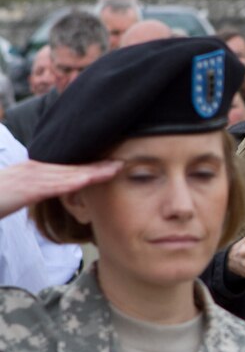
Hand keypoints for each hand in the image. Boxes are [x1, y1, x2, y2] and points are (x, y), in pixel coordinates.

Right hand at [0, 159, 121, 218]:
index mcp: (34, 168)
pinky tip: (88, 180)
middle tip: (122, 161)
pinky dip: (72, 182)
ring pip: (69, 173)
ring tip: (116, 168)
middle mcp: (35, 168)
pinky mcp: (26, 188)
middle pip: (73, 166)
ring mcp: (31, 177)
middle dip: (98, 164)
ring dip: (93, 171)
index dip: (90, 163)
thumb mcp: (16, 189)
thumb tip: (48, 189)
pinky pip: (54, 185)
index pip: (68, 165)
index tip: (111, 162)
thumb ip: (35, 187)